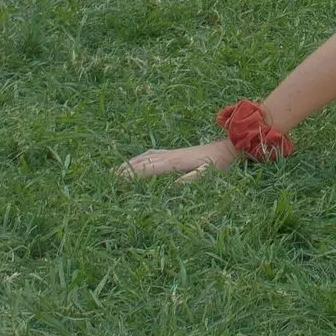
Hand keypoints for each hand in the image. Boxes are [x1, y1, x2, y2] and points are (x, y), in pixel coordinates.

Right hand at [119, 138, 237, 181]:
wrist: (229, 147)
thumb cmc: (220, 164)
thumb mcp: (208, 174)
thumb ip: (191, 180)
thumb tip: (172, 187)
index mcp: (175, 162)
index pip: (148, 169)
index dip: (132, 176)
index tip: (116, 182)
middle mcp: (170, 155)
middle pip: (142, 162)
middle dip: (125, 170)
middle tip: (106, 179)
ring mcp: (171, 153)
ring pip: (145, 157)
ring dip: (129, 164)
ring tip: (114, 171)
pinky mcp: (175, 153)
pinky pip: (152, 154)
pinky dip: (140, 158)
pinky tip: (137, 160)